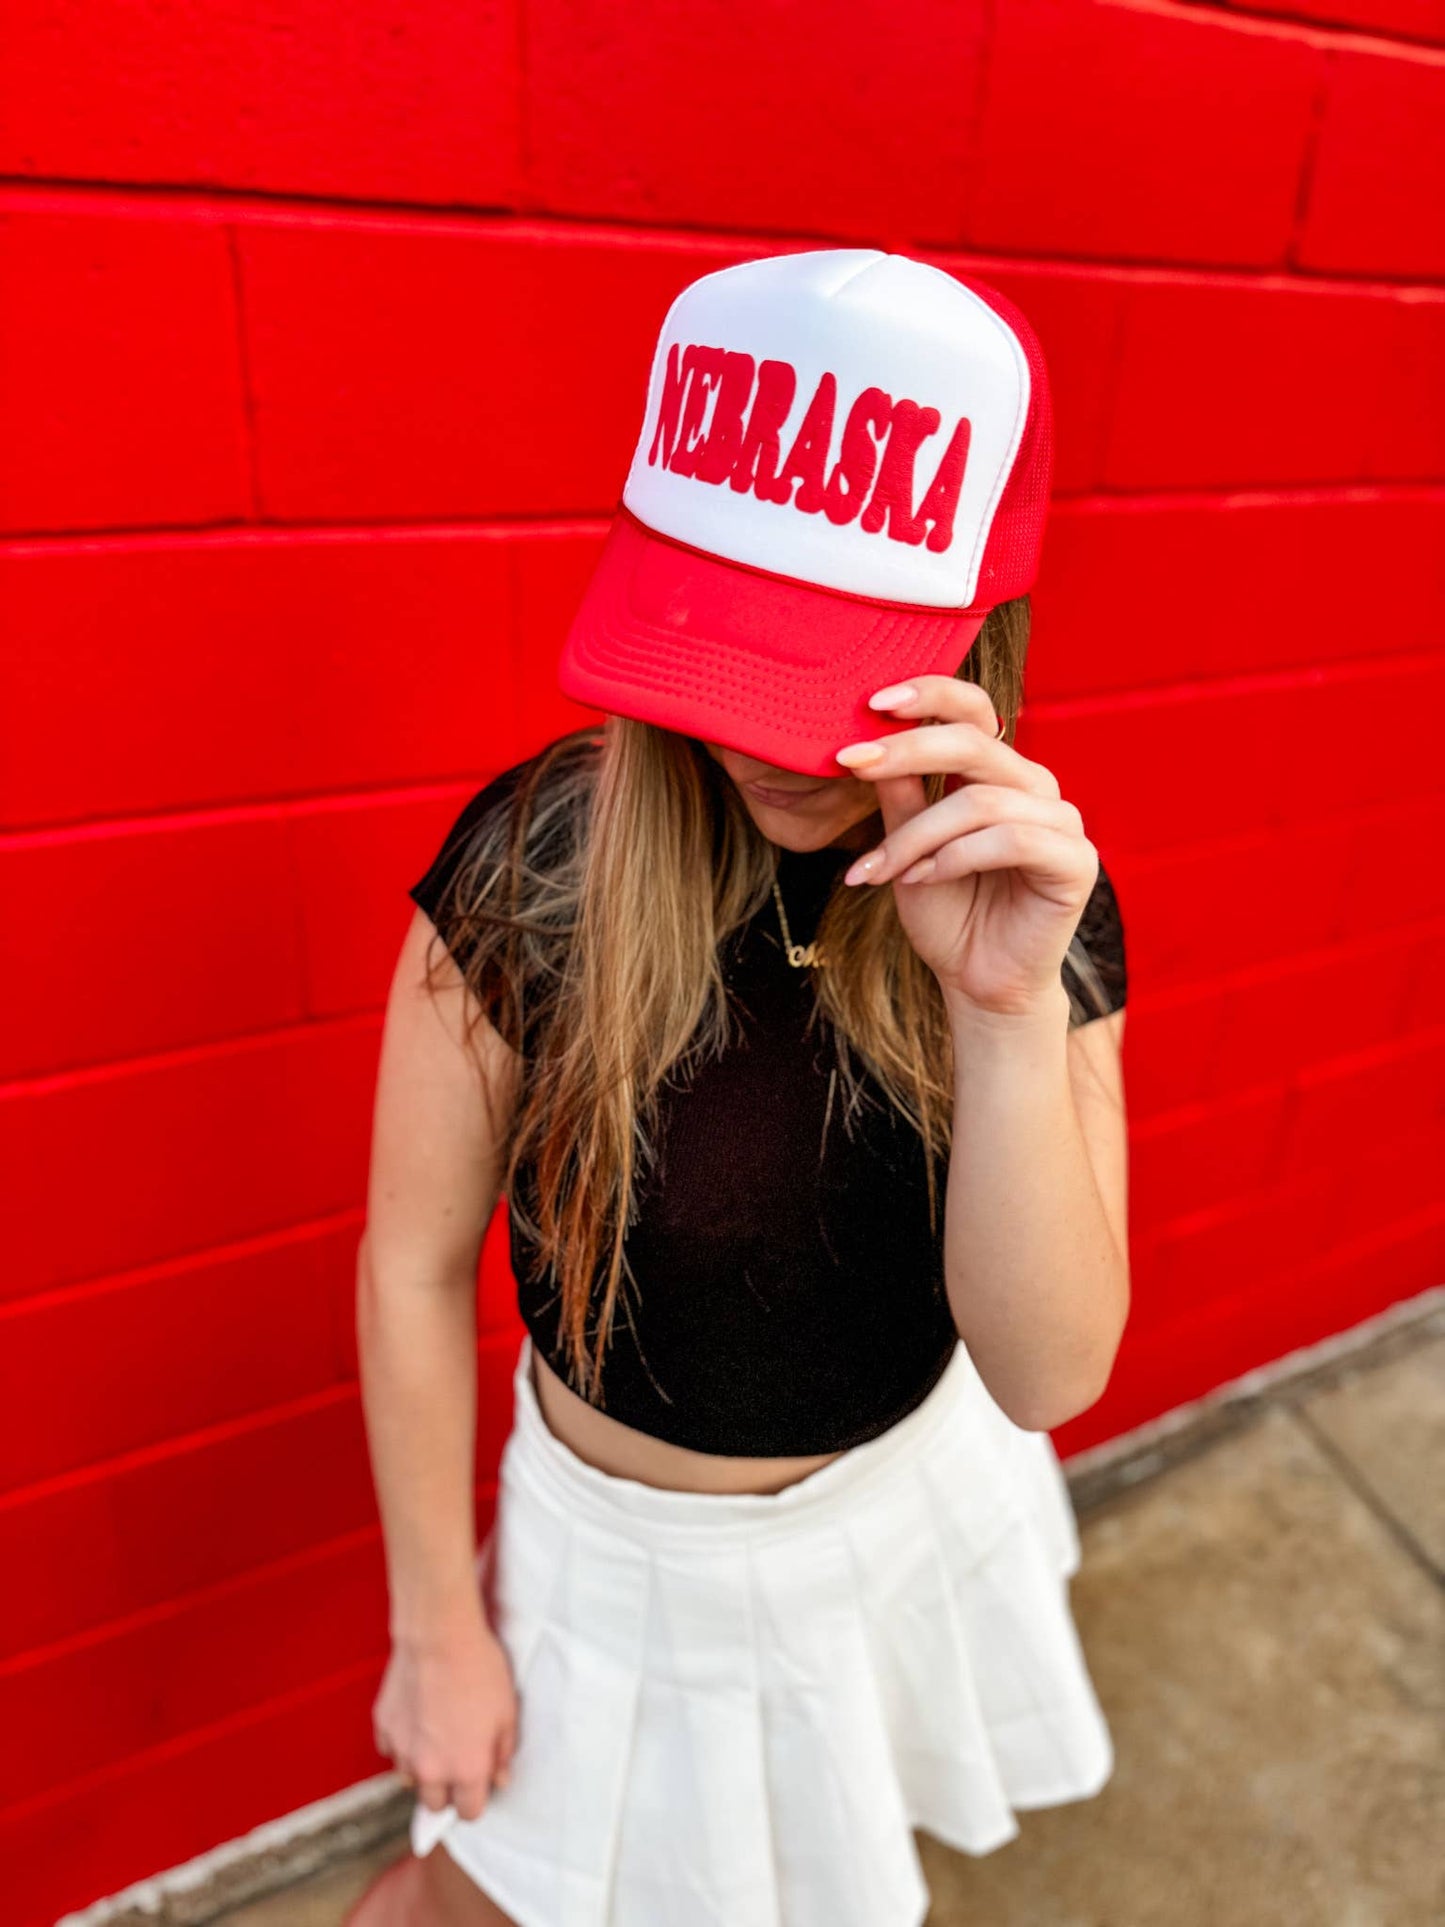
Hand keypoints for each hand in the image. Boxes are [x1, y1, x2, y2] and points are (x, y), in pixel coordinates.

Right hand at [372, 1618, 517, 1823]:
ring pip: (410, 1778)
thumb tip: (500, 1778)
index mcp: (466, 1770)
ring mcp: (402, 1750)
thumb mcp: (508, 1712)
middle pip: (435, 1803)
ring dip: (423, 1766)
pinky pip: (392, 1750)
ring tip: (436, 1734)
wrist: (440, 1635)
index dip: (476, 1800)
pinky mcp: (384, 1728)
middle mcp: (430, 1769)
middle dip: (447, 1790)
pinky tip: (417, 1717)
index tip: (479, 1784)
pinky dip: (403, 1742)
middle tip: (458, 1759)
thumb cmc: (479, 1669)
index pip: (469, 1813)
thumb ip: (503, 1753)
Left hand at [835, 676, 1096, 1019]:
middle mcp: (1034, 787)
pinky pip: (1011, 840)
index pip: (973, 710)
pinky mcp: (1076, 862)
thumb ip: (898, 795)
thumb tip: (865, 739)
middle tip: (851, 762)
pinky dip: (956, 857)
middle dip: (906, 750)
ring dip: (917, 834)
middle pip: (973, 742)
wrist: (978, 982)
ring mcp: (1061, 822)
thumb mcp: (907, 846)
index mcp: (999, 773)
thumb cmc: (947, 912)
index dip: (929, 694)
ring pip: (979, 800)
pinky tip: (923, 879)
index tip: (871, 701)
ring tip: (881, 868)